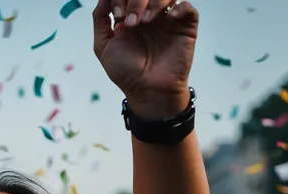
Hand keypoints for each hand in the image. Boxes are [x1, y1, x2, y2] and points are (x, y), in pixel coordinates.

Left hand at [93, 0, 198, 117]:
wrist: (147, 91)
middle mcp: (149, 14)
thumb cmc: (126, 72)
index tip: (118, 14)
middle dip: (136, 1)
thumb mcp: (103, 46)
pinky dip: (180, 7)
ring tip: (147, 22)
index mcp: (130, 15)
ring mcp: (167, 20)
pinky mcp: (185, 28)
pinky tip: (169, 19)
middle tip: (131, 22)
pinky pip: (187, 7)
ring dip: (155, 2)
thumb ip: (100, 19)